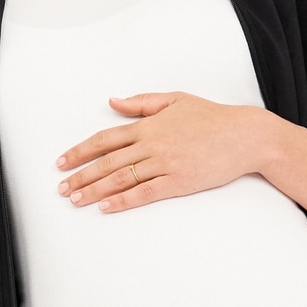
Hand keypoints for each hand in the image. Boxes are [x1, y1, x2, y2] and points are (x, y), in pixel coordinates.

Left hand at [57, 93, 270, 212]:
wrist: (244, 135)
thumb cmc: (213, 117)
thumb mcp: (175, 99)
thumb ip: (142, 103)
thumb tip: (113, 102)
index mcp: (148, 125)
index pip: (105, 139)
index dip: (80, 151)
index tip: (62, 162)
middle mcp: (152, 144)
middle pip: (107, 162)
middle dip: (80, 175)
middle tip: (62, 188)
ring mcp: (164, 163)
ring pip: (121, 178)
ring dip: (94, 190)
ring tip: (76, 200)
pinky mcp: (179, 182)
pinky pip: (145, 192)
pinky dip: (123, 200)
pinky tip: (106, 206)